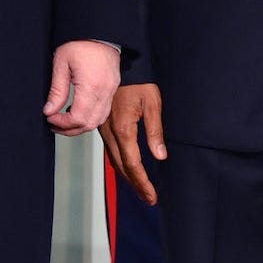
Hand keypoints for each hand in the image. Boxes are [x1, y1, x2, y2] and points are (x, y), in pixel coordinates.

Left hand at [44, 39, 120, 135]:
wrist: (99, 31)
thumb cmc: (81, 42)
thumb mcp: (61, 64)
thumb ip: (56, 90)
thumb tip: (49, 110)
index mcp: (91, 86)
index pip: (78, 118)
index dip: (62, 123)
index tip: (50, 118)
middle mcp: (105, 91)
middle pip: (90, 123)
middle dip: (70, 129)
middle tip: (54, 124)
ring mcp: (111, 90)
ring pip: (99, 120)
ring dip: (81, 125)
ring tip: (64, 121)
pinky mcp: (113, 88)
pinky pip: (104, 111)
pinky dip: (90, 117)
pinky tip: (78, 112)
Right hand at [100, 84, 165, 203]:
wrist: (117, 64)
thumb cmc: (138, 82)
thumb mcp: (152, 103)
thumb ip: (155, 130)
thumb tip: (160, 156)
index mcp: (123, 127)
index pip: (133, 163)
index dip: (142, 182)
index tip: (152, 196)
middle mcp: (110, 131)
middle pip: (121, 165)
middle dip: (135, 184)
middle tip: (148, 198)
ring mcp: (104, 128)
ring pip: (113, 159)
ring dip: (126, 176)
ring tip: (139, 188)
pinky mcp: (102, 125)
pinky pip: (109, 150)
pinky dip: (118, 164)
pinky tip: (125, 168)